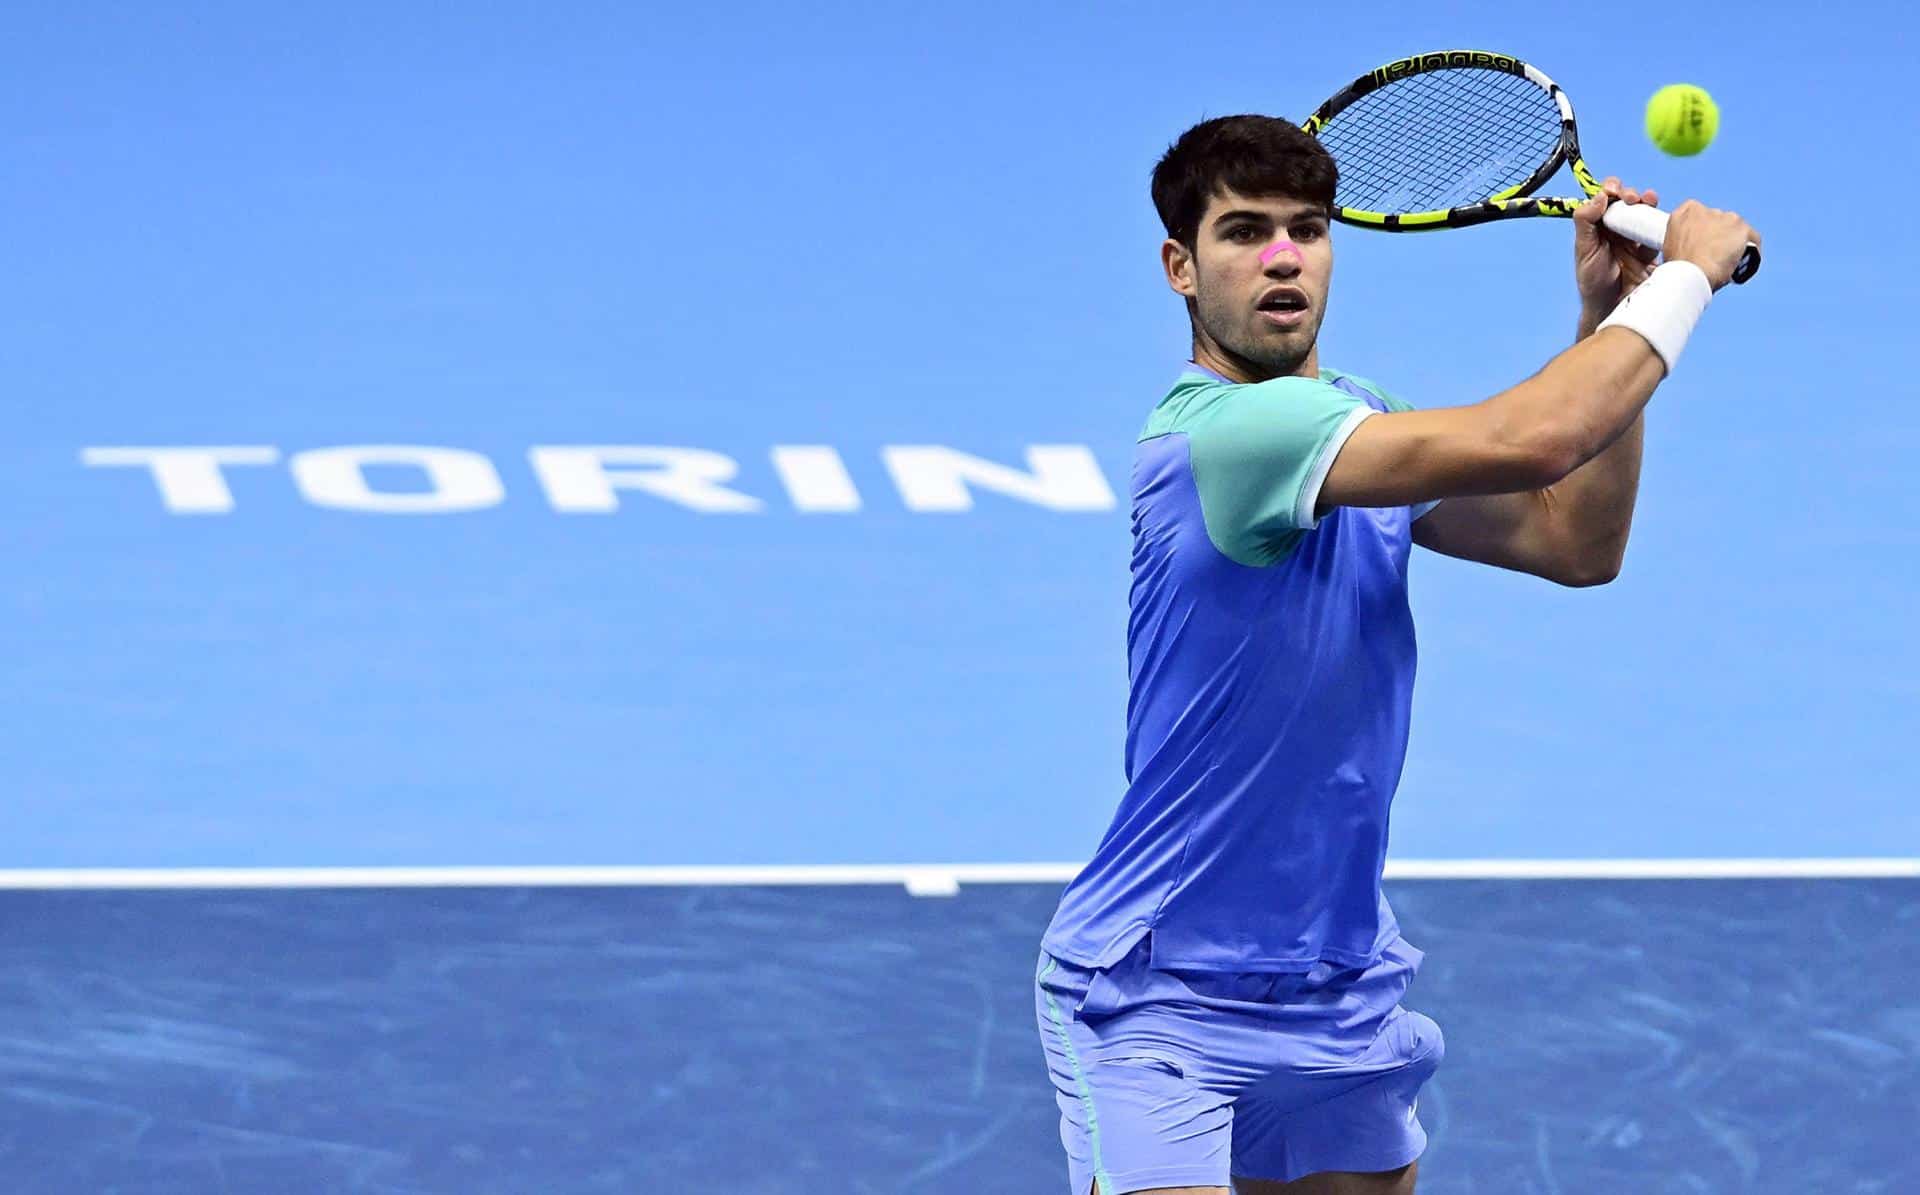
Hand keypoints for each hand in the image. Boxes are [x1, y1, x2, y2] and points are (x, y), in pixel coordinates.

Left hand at [1574, 177, 1659, 319]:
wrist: (1611, 308)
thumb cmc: (1592, 282)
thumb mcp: (1584, 250)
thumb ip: (1586, 222)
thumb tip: (1598, 197)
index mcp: (1599, 226)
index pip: (1606, 199)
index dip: (1611, 190)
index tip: (1613, 191)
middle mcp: (1618, 229)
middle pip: (1629, 202)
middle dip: (1632, 194)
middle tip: (1633, 198)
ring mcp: (1636, 239)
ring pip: (1645, 214)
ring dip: (1648, 204)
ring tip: (1649, 200)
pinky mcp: (1652, 249)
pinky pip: (1659, 233)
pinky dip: (1661, 225)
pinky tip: (1661, 224)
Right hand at [1663, 199, 1761, 290]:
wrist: (1690, 275)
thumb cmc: (1678, 268)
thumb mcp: (1670, 246)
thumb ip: (1684, 238)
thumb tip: (1694, 246)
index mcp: (1685, 212)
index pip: (1699, 215)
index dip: (1702, 231)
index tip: (1702, 243)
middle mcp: (1707, 209)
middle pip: (1719, 220)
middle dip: (1719, 235)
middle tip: (1714, 255)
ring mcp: (1726, 217)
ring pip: (1736, 229)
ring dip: (1734, 242)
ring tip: (1727, 261)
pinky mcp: (1742, 228)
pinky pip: (1753, 239)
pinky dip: (1752, 251)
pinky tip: (1743, 263)